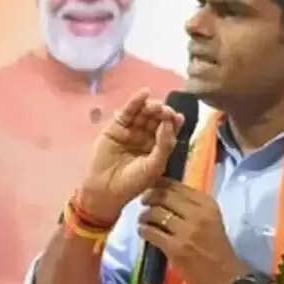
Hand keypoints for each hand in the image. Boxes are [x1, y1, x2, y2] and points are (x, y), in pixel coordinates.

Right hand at [78, 89, 184, 222]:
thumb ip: (164, 144)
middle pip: (157, 119)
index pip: (169, 129)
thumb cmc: (133, 182)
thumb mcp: (154, 166)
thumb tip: (169, 122)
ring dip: (151, 106)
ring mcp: (132, 130)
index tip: (177, 117)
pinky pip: (128, 112)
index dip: (173, 122)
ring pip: (144, 114)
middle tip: (164, 111)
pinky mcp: (117, 126)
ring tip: (155, 106)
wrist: (106, 190)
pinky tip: (144, 93)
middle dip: (162, 113)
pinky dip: (136, 101)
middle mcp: (146, 136)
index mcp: (158, 146)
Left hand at [138, 178, 250, 283]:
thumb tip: (166, 192)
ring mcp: (186, 231)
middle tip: (144, 201)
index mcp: (207, 204)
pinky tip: (143, 231)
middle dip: (150, 196)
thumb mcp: (211, 217)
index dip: (160, 183)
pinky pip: (152, 232)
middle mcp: (198, 214)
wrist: (224, 273)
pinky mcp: (176, 248)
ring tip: (143, 219)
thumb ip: (193, 204)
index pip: (178, 186)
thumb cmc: (216, 244)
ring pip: (156, 213)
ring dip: (144, 215)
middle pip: (165, 196)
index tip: (151, 185)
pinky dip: (143, 230)